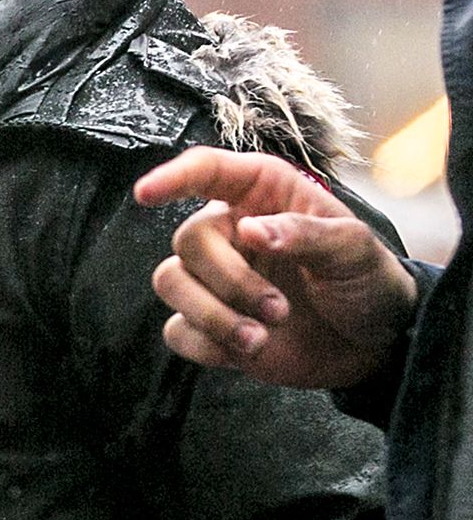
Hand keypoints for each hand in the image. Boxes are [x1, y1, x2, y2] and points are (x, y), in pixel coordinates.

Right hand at [134, 146, 417, 387]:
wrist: (374, 345)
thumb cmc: (367, 281)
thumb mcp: (355, 249)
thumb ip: (305, 233)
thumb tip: (250, 230)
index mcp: (262, 196)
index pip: (207, 171)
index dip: (172, 178)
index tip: (145, 195)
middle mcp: (230, 233)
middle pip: (188, 240)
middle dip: (230, 281)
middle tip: (278, 308)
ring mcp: (215, 281)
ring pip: (171, 283)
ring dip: (213, 315)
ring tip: (259, 337)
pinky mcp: (209, 325)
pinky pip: (177, 331)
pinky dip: (208, 344)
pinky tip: (250, 349)